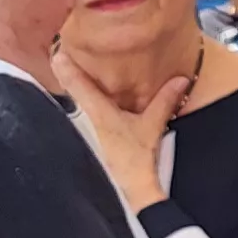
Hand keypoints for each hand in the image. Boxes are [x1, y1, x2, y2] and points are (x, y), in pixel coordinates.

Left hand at [51, 50, 187, 208]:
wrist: (135, 186)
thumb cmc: (138, 159)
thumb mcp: (153, 126)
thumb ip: (165, 101)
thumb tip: (180, 79)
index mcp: (101, 113)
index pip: (79, 86)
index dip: (67, 68)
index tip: (57, 51)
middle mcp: (94, 117)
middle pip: (74, 90)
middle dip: (68, 72)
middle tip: (59, 51)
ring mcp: (96, 126)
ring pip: (82, 98)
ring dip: (77, 83)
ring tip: (73, 64)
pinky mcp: (103, 132)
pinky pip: (92, 107)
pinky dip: (90, 94)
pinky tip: (97, 89)